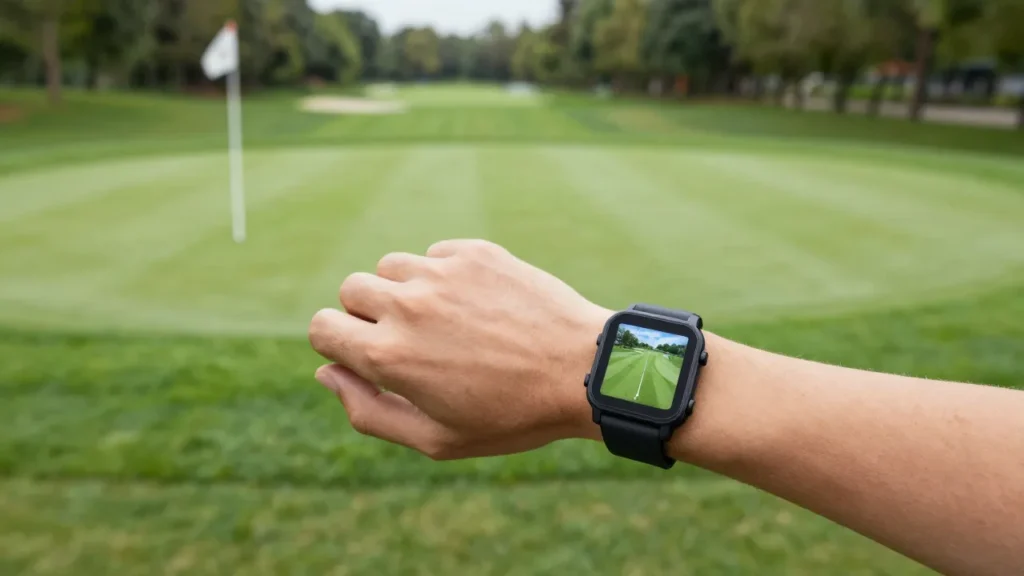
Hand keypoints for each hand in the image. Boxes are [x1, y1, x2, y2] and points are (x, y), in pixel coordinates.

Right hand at [309, 239, 609, 459]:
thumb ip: (369, 411)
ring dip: (403, 290)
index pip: (321, 327)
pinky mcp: (475, 252)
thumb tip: (327, 372)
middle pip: (350, 290)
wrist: (583, 371)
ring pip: (390, 266)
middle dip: (366, 315)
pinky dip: (442, 275)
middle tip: (409, 341)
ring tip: (443, 321)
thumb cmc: (511, 415)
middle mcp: (407, 305)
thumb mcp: (436, 438)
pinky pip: (435, 254)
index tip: (368, 356)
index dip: (339, 344)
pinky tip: (475, 304)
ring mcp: (442, 273)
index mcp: (388, 355)